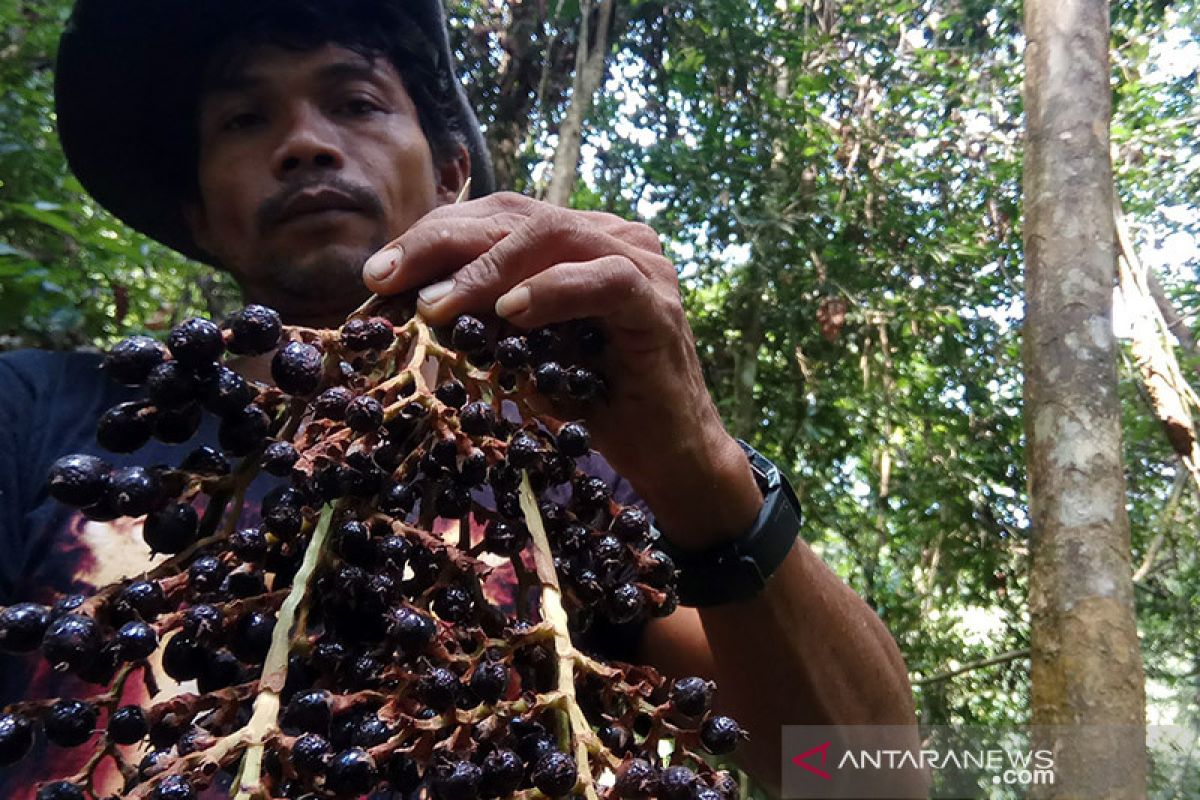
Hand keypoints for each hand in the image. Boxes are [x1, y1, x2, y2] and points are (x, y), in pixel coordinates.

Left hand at [363, 192, 761, 548]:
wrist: (667, 454)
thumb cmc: (590, 401)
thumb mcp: (522, 352)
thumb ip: (482, 318)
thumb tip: (405, 303)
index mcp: (577, 239)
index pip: (496, 215)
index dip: (433, 235)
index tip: (379, 274)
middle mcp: (611, 237)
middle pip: (515, 214)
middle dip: (442, 243)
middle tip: (387, 279)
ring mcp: (641, 264)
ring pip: (553, 234)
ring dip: (486, 268)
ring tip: (436, 303)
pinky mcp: (658, 304)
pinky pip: (603, 280)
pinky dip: (551, 291)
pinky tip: (509, 312)